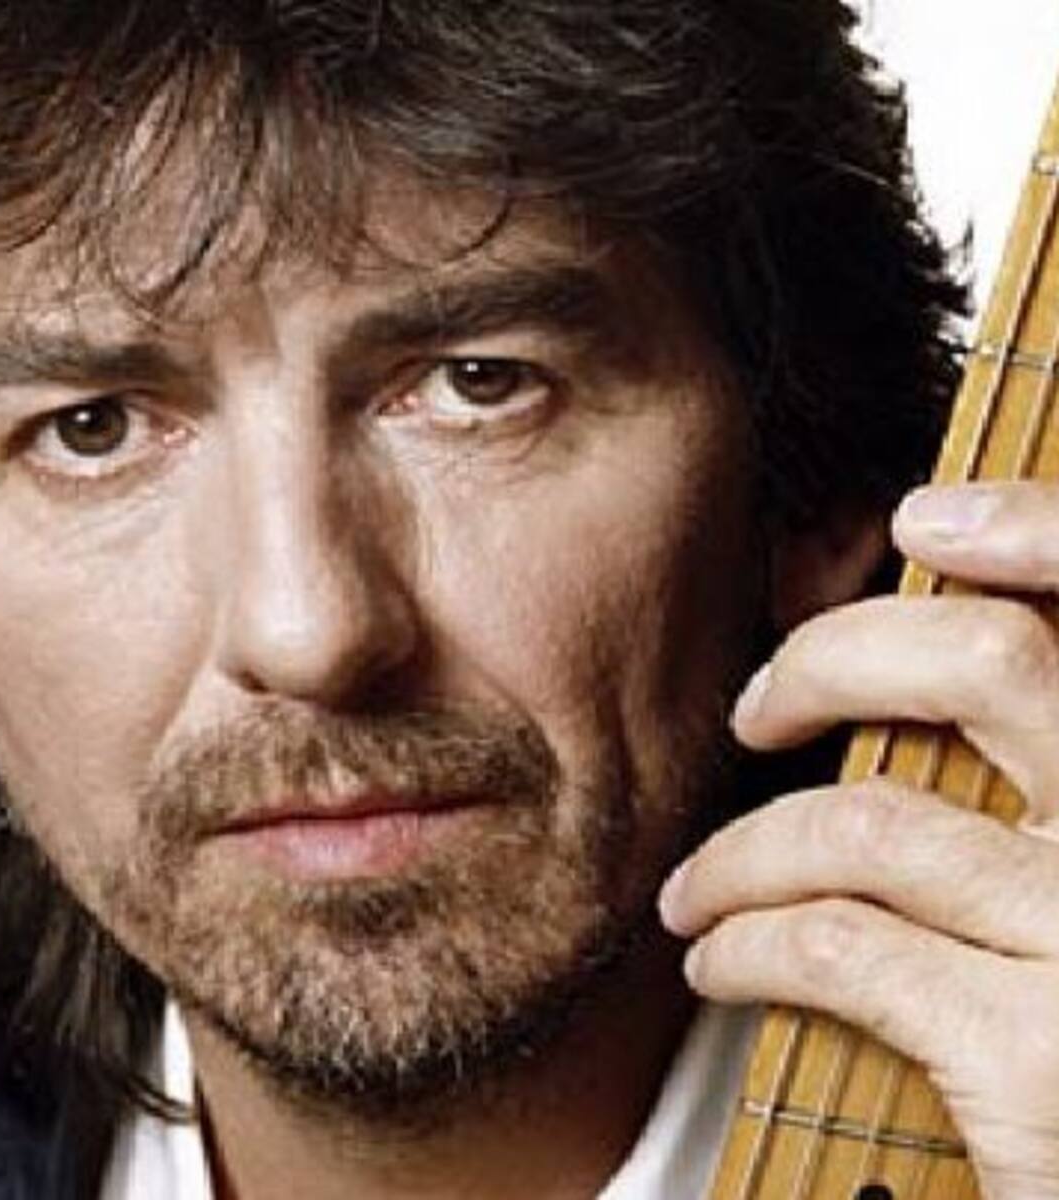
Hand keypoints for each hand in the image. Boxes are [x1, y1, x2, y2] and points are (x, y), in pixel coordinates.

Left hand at [659, 481, 1058, 1199]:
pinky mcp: (1042, 1056)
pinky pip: (836, 945)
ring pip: (873, 818)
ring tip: (693, 885)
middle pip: (995, 662)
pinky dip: (744, 942)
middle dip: (834, 660)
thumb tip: (898, 706)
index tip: (927, 519)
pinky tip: (715, 958)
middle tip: (755, 712)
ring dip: (744, 846)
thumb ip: (1031, 787)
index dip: (1038, 529)